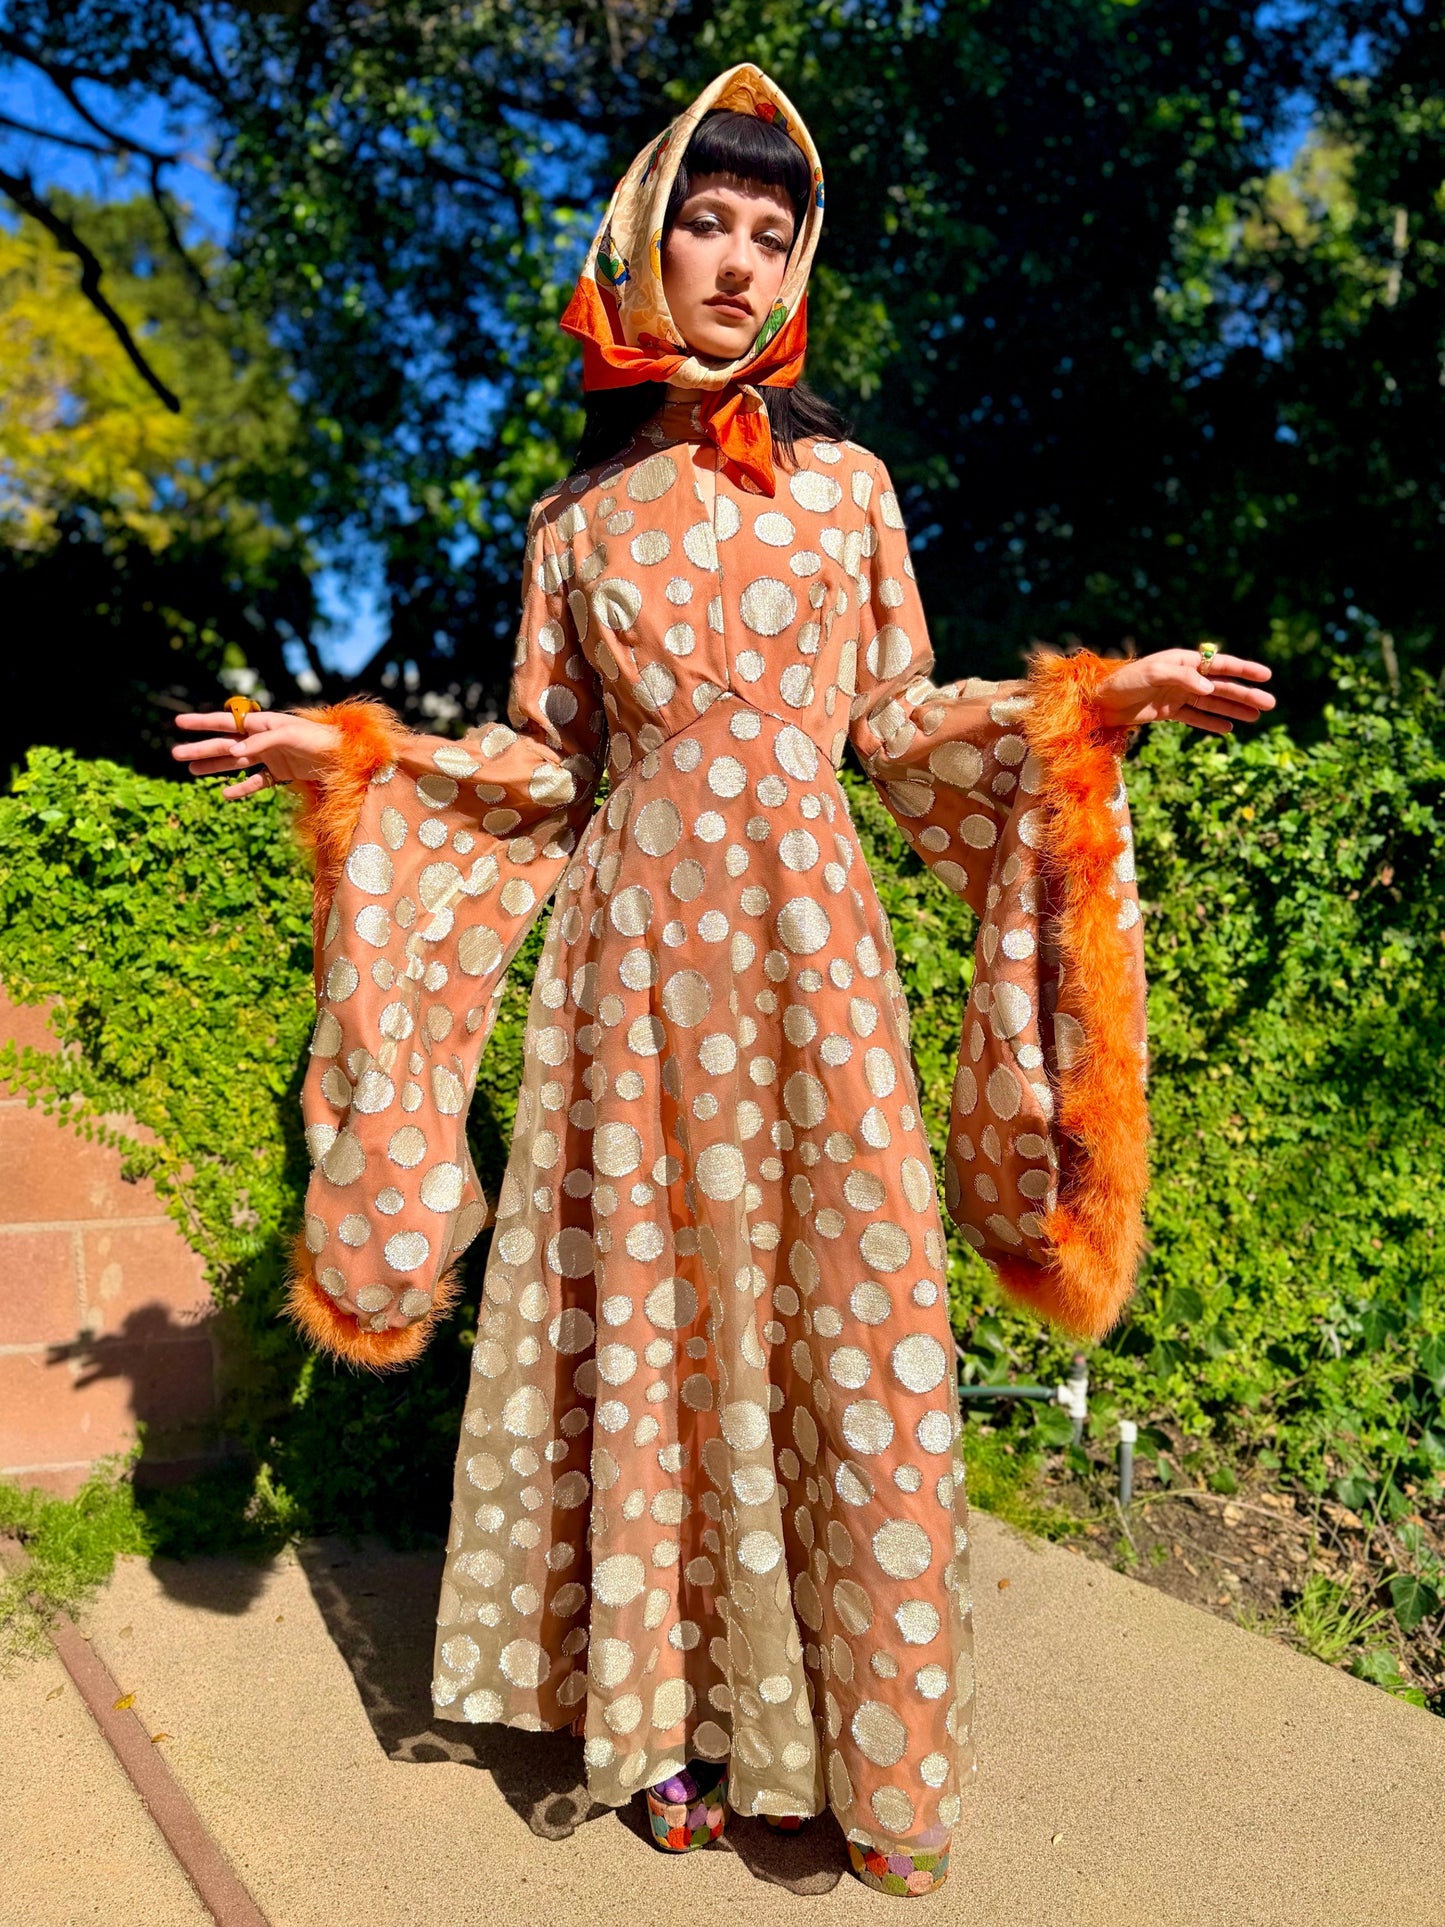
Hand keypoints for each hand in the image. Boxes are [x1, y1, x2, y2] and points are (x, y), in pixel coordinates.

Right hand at [170, 708, 340, 798]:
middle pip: (224, 744)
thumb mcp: (289, 736)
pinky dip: (241, 788)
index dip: (202, 723)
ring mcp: (271, 756)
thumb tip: (233, 751)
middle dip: (200, 749)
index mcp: (263, 723)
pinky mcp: (282, 773)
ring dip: (213, 766)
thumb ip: (260, 743)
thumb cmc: (319, 739)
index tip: (178, 722)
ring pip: (235, 762)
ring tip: (190, 771)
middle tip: (175, 754)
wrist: (346, 757)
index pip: (226, 722)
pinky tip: (225, 794)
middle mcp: (263, 739)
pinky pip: (256, 781)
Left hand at [1092, 648, 1275, 736]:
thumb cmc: (1123, 681)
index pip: (1220, 665)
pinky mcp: (1167, 711)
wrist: (1098, 701)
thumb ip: (1182, 678)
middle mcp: (1184, 677)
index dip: (1244, 670)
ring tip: (1257, 717)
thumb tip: (1210, 687)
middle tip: (1271, 704)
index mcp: (1183, 662)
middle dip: (1246, 694)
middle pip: (1222, 686)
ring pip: (1213, 702)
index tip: (1266, 675)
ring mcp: (1177, 694)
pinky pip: (1195, 717)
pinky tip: (1229, 728)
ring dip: (1235, 709)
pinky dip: (1212, 722)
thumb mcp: (1152, 674)